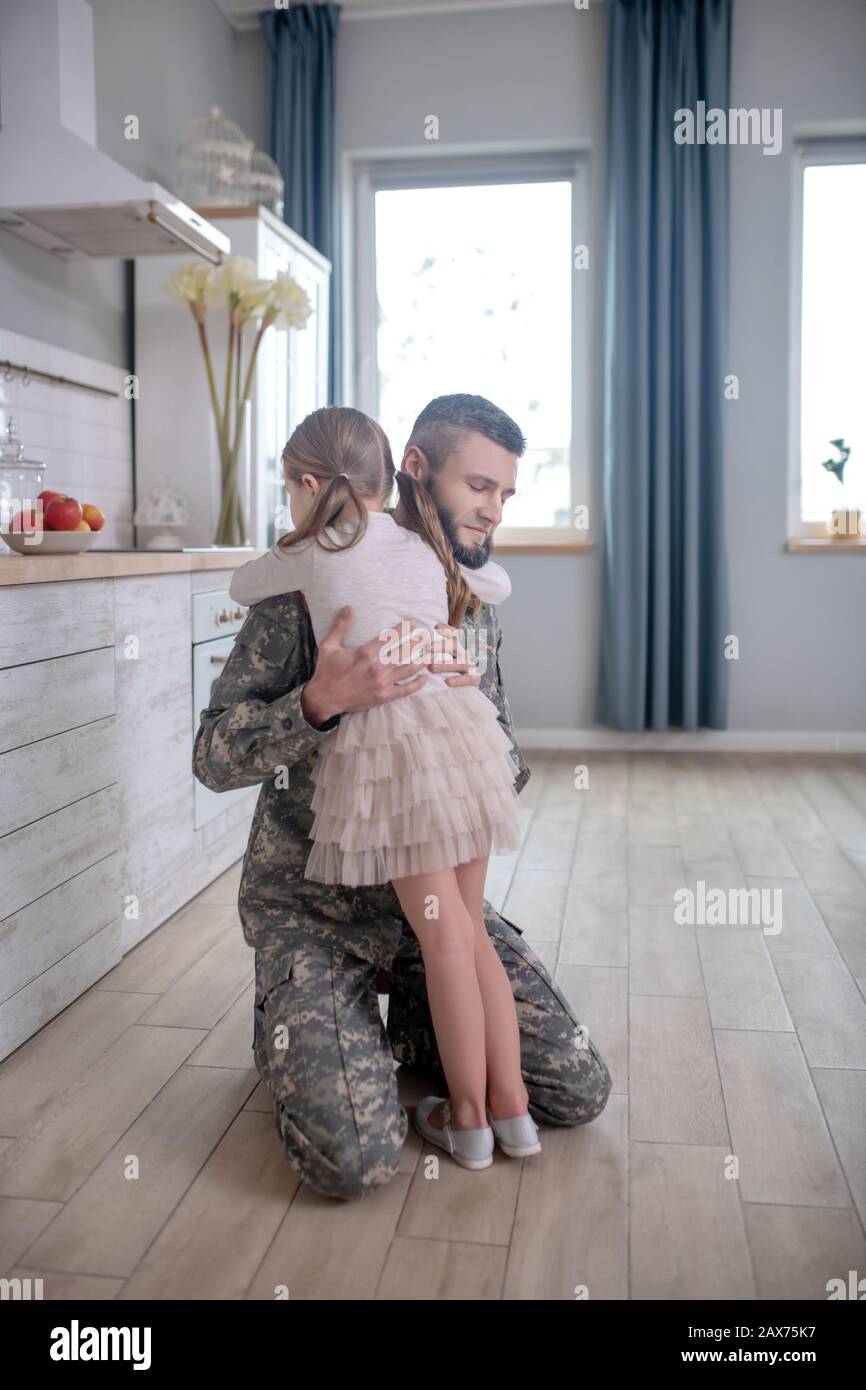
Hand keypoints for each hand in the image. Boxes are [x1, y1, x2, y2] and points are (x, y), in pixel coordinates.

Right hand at [300, 607, 432, 725]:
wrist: (324, 699)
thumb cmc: (326, 671)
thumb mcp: (329, 646)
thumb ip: (341, 626)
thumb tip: (349, 607)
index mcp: (366, 652)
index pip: (391, 636)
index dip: (404, 628)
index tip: (413, 622)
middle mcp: (377, 667)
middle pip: (405, 651)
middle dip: (418, 642)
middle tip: (428, 636)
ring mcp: (382, 683)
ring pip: (409, 669)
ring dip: (422, 660)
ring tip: (431, 653)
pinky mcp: (384, 696)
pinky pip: (406, 690)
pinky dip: (418, 684)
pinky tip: (425, 678)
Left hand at [427, 622, 480, 688]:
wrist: (464, 691)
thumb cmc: (446, 672)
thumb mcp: (439, 659)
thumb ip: (432, 649)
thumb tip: (427, 632)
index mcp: (456, 647)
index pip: (454, 634)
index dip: (447, 630)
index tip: (436, 626)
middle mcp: (464, 654)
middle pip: (455, 646)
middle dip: (441, 646)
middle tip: (427, 648)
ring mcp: (470, 666)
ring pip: (460, 663)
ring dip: (445, 665)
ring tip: (431, 668)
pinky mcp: (474, 679)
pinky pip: (468, 679)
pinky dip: (459, 680)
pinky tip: (448, 682)